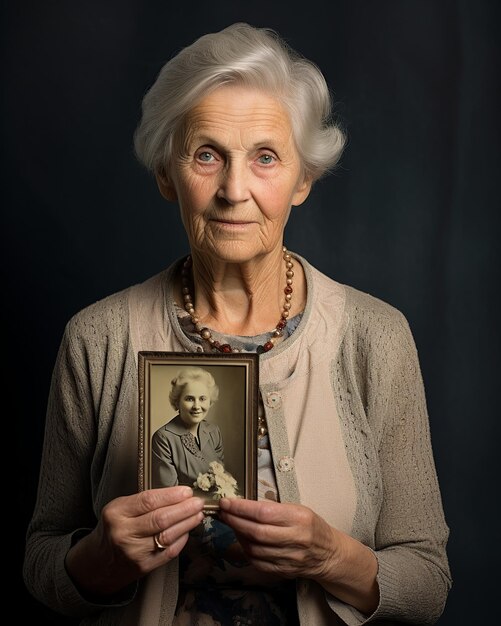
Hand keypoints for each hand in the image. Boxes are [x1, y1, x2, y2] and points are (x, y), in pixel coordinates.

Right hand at [65, 486, 203, 597]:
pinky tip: (188, 530)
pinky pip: (169, 552)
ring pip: (168, 535)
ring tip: (198, 514)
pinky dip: (182, 540)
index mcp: (117, 513)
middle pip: (161, 518)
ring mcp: (134, 553)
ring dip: (187, 523)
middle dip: (184, 509)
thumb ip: (144, 501)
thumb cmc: (114, 527)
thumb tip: (177, 494)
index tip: (187, 491)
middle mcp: (124, 533)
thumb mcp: (120, 508)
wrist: (99, 561)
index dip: (171, 495)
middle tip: (198, 502)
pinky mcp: (144, 567)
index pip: (149, 501)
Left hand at [218, 497, 338, 579]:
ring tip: (232, 524)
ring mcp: (289, 558)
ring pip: (254, 548)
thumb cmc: (311, 527)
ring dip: (238, 535)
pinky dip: (246, 550)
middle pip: (256, 532)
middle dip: (234, 521)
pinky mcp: (283, 571)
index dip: (241, 508)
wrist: (329, 554)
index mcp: (299, 518)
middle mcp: (295, 539)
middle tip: (223, 513)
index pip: (263, 512)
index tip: (226, 502)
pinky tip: (242, 540)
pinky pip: (257, 562)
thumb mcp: (298, 509)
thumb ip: (273, 508)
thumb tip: (243, 505)